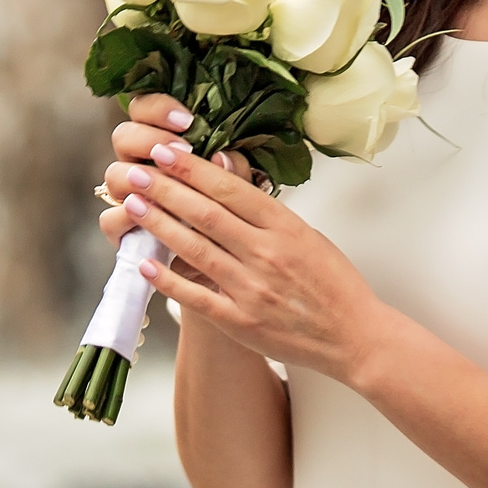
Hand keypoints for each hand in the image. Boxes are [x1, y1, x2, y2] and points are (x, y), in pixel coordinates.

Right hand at [99, 93, 245, 247]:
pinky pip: (110, 219)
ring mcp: (128, 197)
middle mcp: (140, 164)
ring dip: (138, 175)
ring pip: (113, 174)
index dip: (159, 108)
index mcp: (164, 142)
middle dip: (149, 137)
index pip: (145, 108)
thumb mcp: (239, 190)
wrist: (218, 262)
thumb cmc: (227, 216)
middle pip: (122, 135)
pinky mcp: (122, 230)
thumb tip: (223, 156)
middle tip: (181, 149)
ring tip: (166, 183)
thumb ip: (235, 171)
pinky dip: (127, 216)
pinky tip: (148, 215)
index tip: (188, 120)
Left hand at [123, 141, 391, 383]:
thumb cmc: (333, 283)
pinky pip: (197, 298)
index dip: (192, 169)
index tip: (164, 151)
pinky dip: (168, 280)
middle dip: (165, 189)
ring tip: (133, 205)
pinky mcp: (242, 322)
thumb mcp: (307, 234)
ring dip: (159, 225)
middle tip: (135, 172)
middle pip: (206, 214)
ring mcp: (252, 289)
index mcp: (285, 227)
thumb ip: (266, 210)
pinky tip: (144, 264)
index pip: (230, 189)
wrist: (354, 336)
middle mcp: (266, 254)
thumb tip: (226, 175)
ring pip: (195, 250)